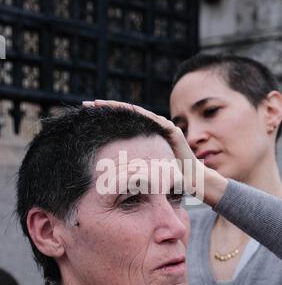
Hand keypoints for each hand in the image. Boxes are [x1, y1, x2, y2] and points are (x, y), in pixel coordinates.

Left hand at [82, 99, 204, 199]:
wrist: (192, 180)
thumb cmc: (170, 178)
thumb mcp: (144, 170)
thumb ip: (131, 166)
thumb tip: (111, 174)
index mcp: (145, 135)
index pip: (123, 122)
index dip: (106, 117)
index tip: (87, 115)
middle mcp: (154, 127)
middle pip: (127, 114)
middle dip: (107, 107)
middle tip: (86, 104)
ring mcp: (163, 126)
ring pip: (137, 113)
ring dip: (118, 107)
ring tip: (99, 104)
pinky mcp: (171, 130)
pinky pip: (153, 120)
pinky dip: (139, 115)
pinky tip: (124, 111)